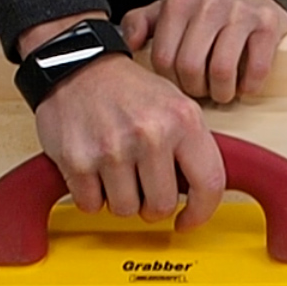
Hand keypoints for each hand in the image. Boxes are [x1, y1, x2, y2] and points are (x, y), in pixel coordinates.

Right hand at [32, 53, 225, 228]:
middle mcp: (151, 134)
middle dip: (151, 204)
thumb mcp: (175, 104)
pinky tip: (94, 170)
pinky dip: (91, 195)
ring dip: (120, 199)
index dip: (201, 212)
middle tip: (142, 186)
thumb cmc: (126, 89)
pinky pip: (91, 205)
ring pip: (125, 210)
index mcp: (183, 120)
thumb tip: (199, 194)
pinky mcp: (79, 160)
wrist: (77, 65)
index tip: (189, 220)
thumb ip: (191, 147)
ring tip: (116, 171)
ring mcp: (113, 149)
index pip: (209, 183)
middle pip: (161, 206)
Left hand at [121, 0, 286, 103]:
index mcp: (178, 3)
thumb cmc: (206, 12)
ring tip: (222, 92)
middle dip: (196, 90)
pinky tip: (244, 85)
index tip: (180, 84)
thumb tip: (130, 44)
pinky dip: (249, 86)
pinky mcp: (267, 25)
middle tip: (202, 91)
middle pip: (191, 67)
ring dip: (222, 92)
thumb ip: (140, 23)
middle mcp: (208, 4)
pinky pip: (256, 69)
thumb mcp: (168, 11)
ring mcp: (240, 13)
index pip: (164, 59)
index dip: (171, 82)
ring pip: (222, 71)